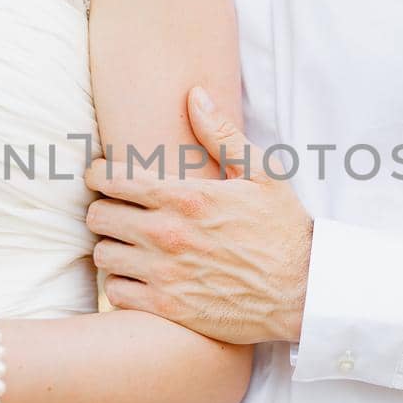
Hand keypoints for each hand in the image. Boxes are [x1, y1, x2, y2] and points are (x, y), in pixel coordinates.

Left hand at [85, 86, 313, 344]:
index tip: (105, 177)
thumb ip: (221, 133)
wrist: (304, 290)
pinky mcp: (167, 308)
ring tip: (128, 245)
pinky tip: (138, 276)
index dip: (100, 174)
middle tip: (118, 212)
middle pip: (98, 215)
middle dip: (104, 209)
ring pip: (103, 255)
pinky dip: (120, 283)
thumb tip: (194, 94)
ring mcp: (165, 273)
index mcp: (186, 196)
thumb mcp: (262, 173)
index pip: (112, 178)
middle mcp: (168, 233)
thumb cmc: (284, 229)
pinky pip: (115, 292)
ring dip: (111, 247)